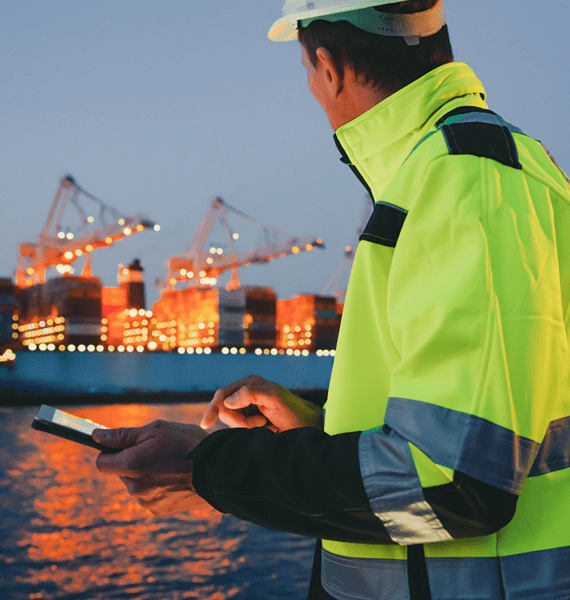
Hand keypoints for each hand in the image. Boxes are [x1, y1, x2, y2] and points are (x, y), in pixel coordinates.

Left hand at [93, 420, 210, 515]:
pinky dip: (158, 486)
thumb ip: (122, 435)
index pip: (101, 462)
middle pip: (121, 472)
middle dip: (133, 461)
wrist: (217, 469)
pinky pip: (150, 496)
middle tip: (158, 450)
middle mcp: (134, 488)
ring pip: (137, 484)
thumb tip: (96, 436)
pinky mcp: (160, 510)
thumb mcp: (155, 430)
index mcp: (130, 466)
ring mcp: (147, 502)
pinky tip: (175, 477)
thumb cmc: (186, 444)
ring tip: (170, 463)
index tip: (126, 445)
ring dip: (146, 474)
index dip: (111, 451)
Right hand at [201, 375, 322, 432]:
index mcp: (250, 383)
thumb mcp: (274, 398)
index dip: (213, 408)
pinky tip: (265, 429)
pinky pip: (238, 430)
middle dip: (239, 421)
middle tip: (261, 424)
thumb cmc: (293, 411)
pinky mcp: (250, 422)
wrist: (306, 428)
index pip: (223, 394)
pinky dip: (250, 432)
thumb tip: (227, 401)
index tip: (206, 424)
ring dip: (247, 427)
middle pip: (224, 410)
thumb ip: (251, 394)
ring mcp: (247, 409)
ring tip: (266, 426)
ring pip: (230, 422)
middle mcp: (246, 394)